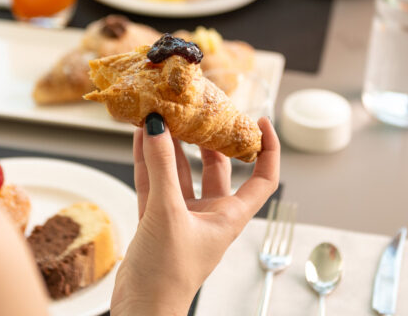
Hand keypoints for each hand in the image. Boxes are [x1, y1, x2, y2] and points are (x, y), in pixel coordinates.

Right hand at [110, 115, 279, 315]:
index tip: (262, 121)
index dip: (268, 149)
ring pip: (180, 172)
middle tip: (199, 112)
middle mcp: (210, 214)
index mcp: (229, 216)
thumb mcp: (167, 212)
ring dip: (171, 147)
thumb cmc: (167, 275)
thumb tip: (158, 126)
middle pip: (217, 167)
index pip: (262, 178)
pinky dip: (149, 161)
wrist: (139, 313)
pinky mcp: (157, 220)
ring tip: (163, 117)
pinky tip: (141, 138)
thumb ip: (161, 167)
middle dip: (208, 139)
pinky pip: (155, 182)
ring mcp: (182, 216)